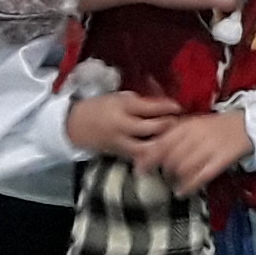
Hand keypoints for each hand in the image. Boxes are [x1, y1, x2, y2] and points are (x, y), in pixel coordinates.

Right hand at [67, 89, 186, 159]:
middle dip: (169, 125)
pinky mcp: (120, 154)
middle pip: (152, 128)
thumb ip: (142, 101)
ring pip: (147, 148)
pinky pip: (140, 157)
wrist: (76, 125)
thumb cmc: (103, 107)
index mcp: (122, 106)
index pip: (149, 107)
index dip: (167, 107)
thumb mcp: (121, 98)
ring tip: (174, 139)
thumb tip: (167, 101)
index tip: (178, 107)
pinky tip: (163, 151)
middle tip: (179, 123)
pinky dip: (153, 155)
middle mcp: (122, 125)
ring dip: (163, 144)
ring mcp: (120, 142)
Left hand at [139, 105, 255, 194]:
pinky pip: (200, 176)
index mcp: (188, 125)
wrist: (247, 126)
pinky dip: (188, 186)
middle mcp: (197, 136)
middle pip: (171, 158)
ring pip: (183, 168)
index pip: (162, 143)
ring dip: (175, 179)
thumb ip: (172, 135)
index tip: (140, 169)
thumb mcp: (193, 124)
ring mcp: (210, 148)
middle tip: (163, 176)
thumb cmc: (217, 127)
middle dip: (164, 170)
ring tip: (174, 183)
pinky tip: (183, 191)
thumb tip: (148, 153)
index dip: (148, 158)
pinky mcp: (221, 160)